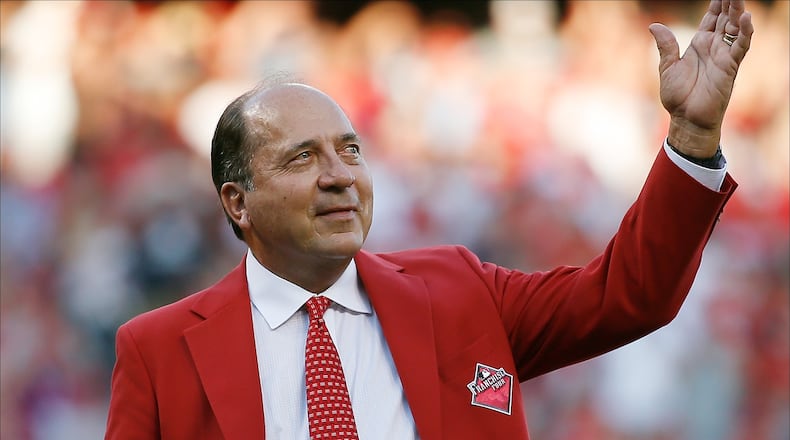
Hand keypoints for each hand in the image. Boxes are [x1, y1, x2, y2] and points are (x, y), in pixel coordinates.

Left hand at [649, 0, 753, 157]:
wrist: (685, 118)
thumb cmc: (677, 97)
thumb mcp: (667, 67)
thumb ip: (666, 45)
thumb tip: (654, 25)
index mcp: (699, 45)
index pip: (711, 18)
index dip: (717, 4)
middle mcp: (714, 47)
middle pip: (725, 18)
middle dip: (730, 3)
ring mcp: (724, 56)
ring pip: (735, 28)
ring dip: (738, 12)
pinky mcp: (730, 67)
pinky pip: (741, 46)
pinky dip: (745, 32)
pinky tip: (745, 18)